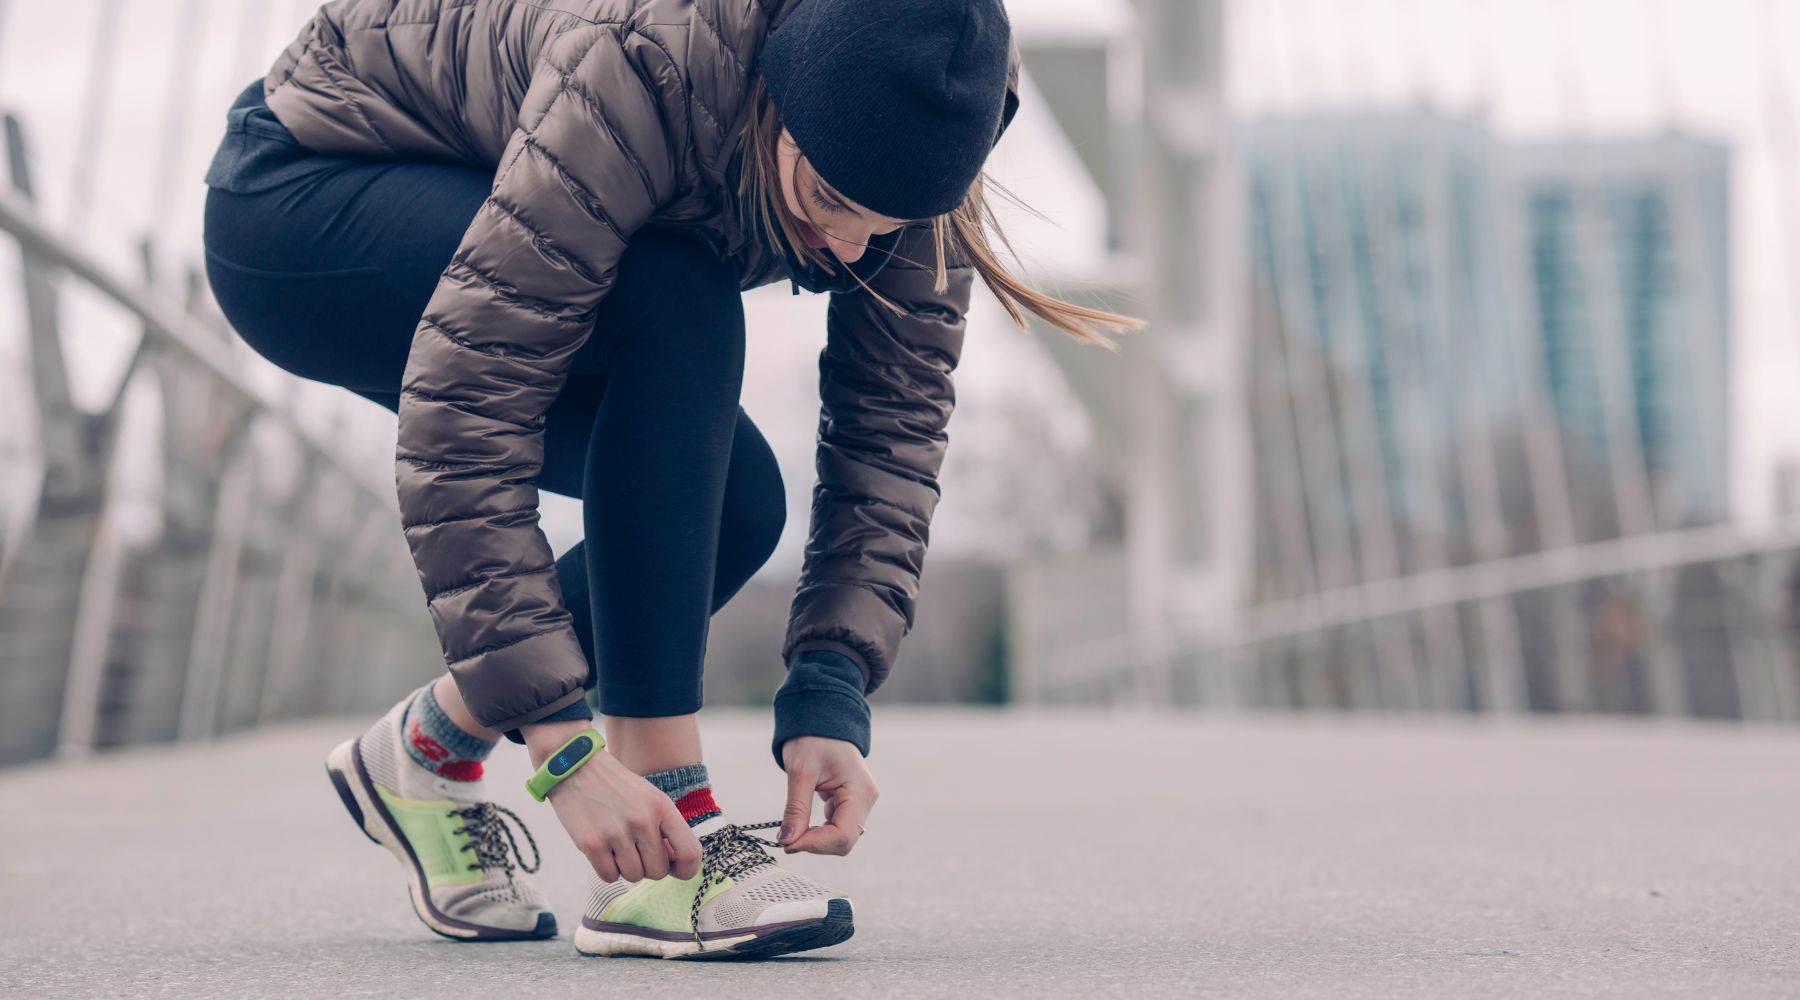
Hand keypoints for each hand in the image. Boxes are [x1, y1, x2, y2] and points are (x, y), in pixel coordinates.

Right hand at [523, 720, 701, 882]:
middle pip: (658, 871)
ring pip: (634, 877)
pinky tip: (603, 850)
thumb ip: (666, 828)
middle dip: (649, 867)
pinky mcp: (592, 844)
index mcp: (662, 807)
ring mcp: (617, 833)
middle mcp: (643, 821)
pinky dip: (607, 870)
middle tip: (637, 851)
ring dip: (626, 868)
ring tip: (618, 846)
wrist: (576, 768)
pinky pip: (610, 877)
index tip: (675, 869)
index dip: (686, 869)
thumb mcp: (651, 798)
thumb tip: (674, 863)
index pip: (690, 852)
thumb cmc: (617, 787)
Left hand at [779, 736, 877, 855]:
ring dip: (817, 840)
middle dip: (816, 844)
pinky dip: (819, 832)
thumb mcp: (800, 772)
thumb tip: (788, 840)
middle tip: (786, 839)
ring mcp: (860, 802)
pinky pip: (837, 828)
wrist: (821, 718)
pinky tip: (803, 825)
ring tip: (793, 831)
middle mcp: (866, 799)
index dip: (815, 844)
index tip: (788, 842)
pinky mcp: (850, 803)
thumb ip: (796, 808)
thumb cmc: (813, 738)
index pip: (842, 834)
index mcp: (860, 791)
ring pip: (841, 838)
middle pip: (844, 841)